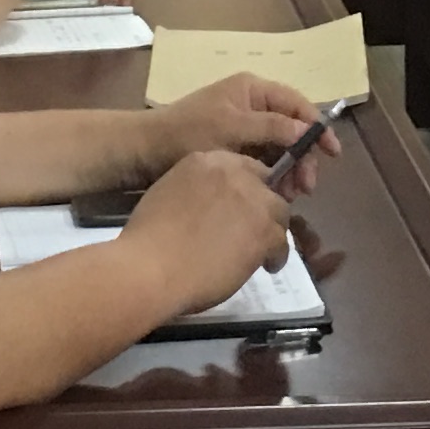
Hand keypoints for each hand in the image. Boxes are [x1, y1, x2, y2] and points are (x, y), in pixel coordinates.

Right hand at [116, 148, 295, 317]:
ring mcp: (251, 201)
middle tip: (253, 228)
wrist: (151, 267)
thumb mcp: (168, 195)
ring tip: (262, 251)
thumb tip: (209, 207)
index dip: (245, 188)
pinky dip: (276, 256)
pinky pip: (281, 241)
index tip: (241, 207)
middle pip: (264, 185)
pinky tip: (266, 267)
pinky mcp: (263, 230)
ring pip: (278, 212)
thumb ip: (194, 191)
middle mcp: (233, 173)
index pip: (242, 165)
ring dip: (271, 231)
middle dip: (261, 207)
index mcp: (204, 160)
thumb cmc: (148, 240)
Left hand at [144, 72, 330, 184]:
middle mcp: (251, 105)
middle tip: (306, 187)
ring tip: (290, 194)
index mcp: (252, 90)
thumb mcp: (232, 128)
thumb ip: (272, 128)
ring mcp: (242, 128)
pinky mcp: (234, 149)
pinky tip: (273, 193)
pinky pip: (263, 160)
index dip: (317, 128)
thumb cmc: (186, 132)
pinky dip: (272, 175)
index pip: (297, 105)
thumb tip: (308, 131)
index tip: (332, 153)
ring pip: (279, 148)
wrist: (144, 151)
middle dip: (302, 157)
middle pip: (291, 129)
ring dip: (289, 170)